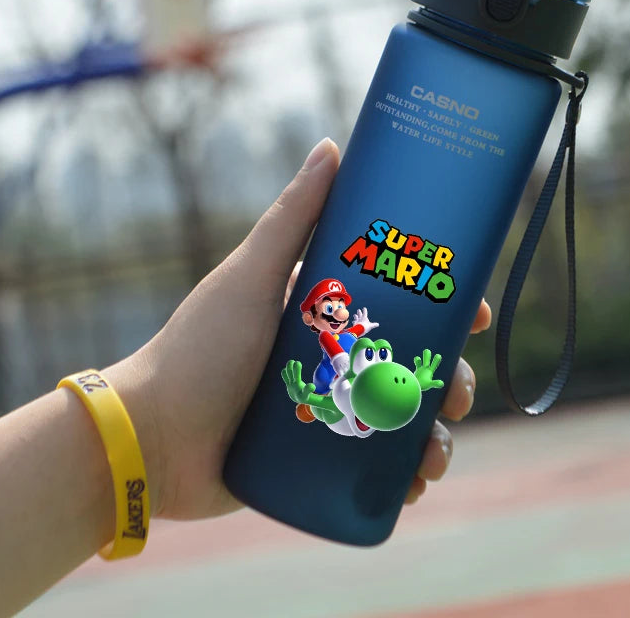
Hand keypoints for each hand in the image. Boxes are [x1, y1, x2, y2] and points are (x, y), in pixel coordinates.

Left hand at [104, 138, 489, 519]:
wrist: (153, 440)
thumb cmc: (200, 349)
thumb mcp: (251, 276)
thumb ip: (291, 217)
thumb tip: (330, 146)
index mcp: (323, 309)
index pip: (400, 300)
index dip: (444, 305)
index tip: (475, 313)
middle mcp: (331, 354)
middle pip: (410, 360)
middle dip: (446, 375)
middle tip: (456, 394)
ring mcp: (328, 406)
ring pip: (401, 413)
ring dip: (432, 432)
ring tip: (435, 453)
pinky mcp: (320, 454)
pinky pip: (375, 462)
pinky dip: (404, 471)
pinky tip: (417, 482)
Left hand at [352, 307, 378, 333]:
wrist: (359, 330)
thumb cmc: (365, 327)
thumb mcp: (370, 326)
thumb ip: (374, 325)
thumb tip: (378, 324)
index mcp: (364, 317)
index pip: (364, 312)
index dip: (364, 310)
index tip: (364, 308)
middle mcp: (360, 318)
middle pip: (359, 313)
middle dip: (359, 311)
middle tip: (358, 310)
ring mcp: (356, 320)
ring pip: (355, 316)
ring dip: (355, 316)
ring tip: (354, 315)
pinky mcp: (354, 323)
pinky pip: (353, 322)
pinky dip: (353, 322)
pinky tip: (353, 322)